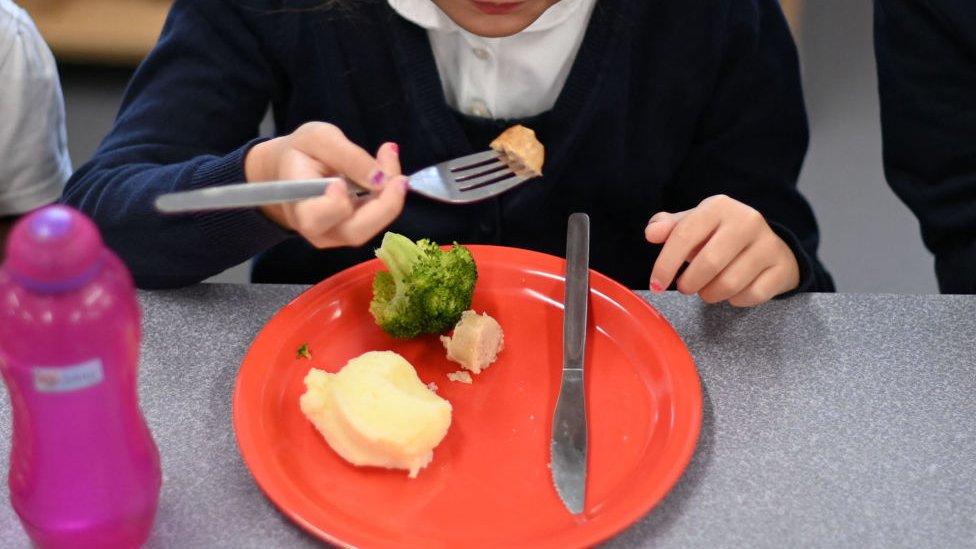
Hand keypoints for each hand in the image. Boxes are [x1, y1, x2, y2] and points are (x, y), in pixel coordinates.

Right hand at [244, 122, 406, 247]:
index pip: (314, 218)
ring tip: (388, 157)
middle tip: (399, 177)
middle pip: (354, 232)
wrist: (294, 169)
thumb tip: (380, 179)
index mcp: (298, 205)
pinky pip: (378, 219)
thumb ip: (348, 156)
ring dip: (391, 197)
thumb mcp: (319, 138)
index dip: (334, 205)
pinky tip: (388, 168)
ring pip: (372, 227)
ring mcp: (337, 235)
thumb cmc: (301, 152)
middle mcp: (317, 229)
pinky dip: (389, 195)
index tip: (341, 182)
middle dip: (384, 206)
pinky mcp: (355, 230)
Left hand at [644, 195, 800, 306]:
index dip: (665, 264)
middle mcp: (747, 221)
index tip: (656, 285)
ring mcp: (768, 244)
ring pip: (730, 284)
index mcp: (719, 207)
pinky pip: (751, 295)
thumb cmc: (719, 237)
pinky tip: (733, 292)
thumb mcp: (694, 225)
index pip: (684, 235)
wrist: (768, 245)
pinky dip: (736, 300)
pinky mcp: (782, 268)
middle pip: (709, 263)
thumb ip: (669, 228)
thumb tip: (651, 233)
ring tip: (707, 290)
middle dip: (689, 283)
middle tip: (685, 287)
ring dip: (710, 294)